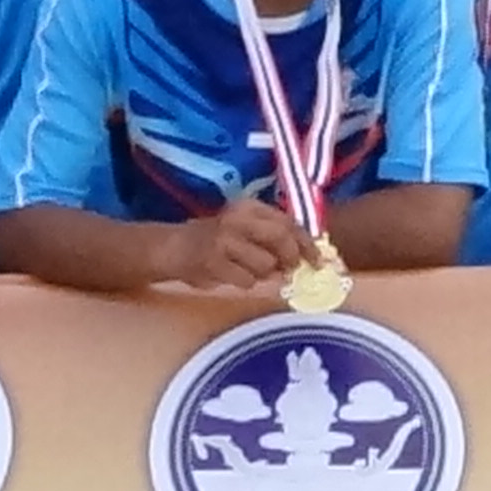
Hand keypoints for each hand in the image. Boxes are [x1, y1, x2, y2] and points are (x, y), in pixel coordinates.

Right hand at [164, 194, 309, 294]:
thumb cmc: (215, 241)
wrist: (172, 247)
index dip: (307, 243)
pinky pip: (246, 281)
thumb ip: (271, 237)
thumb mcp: (243, 228)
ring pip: (266, 264)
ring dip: (262, 275)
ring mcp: (224, 240)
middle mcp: (238, 218)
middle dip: (292, 258)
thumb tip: (305, 257)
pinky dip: (243, 283)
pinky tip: (229, 276)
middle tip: (291, 271)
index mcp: (248, 207)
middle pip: (281, 238)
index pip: (288, 222)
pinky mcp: (213, 261)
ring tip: (245, 270)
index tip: (318, 261)